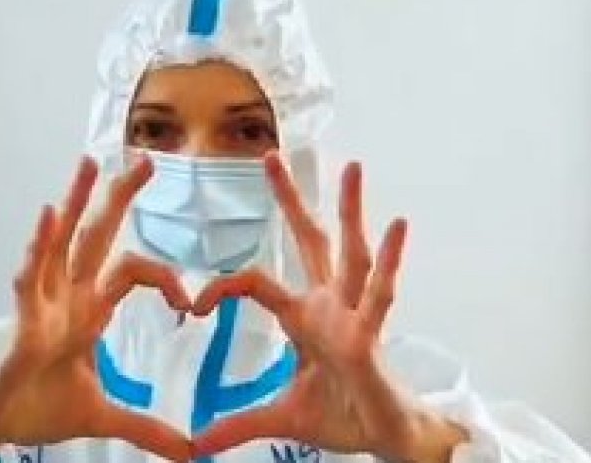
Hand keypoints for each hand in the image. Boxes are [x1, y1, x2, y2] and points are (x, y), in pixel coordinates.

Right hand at [0, 156, 192, 461]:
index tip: (193, 303)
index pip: (133, 271)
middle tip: (146, 160)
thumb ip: (144, 425)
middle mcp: (67, 297)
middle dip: (119, 199)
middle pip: (97, 237)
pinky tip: (48, 216)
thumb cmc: (32, 406)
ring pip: (61, 244)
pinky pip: (30, 279)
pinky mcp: (20, 324)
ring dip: (75, 203)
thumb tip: (187, 449)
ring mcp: (41, 305)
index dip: (167, 279)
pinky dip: (39, 248)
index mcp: (88, 310)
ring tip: (88, 164)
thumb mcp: (101, 414)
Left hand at [191, 153, 467, 462]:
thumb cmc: (342, 415)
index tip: (193, 303)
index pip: (257, 283)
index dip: (223, 286)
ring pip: (350, 253)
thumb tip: (194, 445)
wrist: (384, 438)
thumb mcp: (280, 417)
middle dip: (291, 200)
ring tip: (352, 167)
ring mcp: (354, 315)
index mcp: (304, 318)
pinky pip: (380, 295)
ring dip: (351, 211)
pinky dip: (390, 261)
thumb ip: (239, 423)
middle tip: (272, 156)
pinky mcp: (372, 337)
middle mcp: (330, 305)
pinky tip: (398, 225)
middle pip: (308, 241)